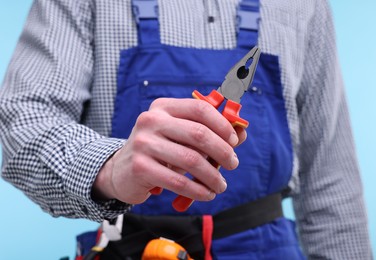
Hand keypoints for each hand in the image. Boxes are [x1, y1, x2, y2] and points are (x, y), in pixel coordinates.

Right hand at [92, 98, 246, 204]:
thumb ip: (207, 132)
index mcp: (163, 107)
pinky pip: (179, 181)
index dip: (222, 124)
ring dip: (213, 176)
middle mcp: (152, 121)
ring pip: (191, 160)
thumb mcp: (178, 135)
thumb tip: (240, 134)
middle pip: (199, 134)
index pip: (200, 108)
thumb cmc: (158, 150)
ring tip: (220, 185)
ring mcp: (144, 143)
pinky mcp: (141, 167)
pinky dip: (198, 190)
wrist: (122, 170)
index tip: (234, 140)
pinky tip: (206, 194)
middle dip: (223, 152)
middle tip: (233, 164)